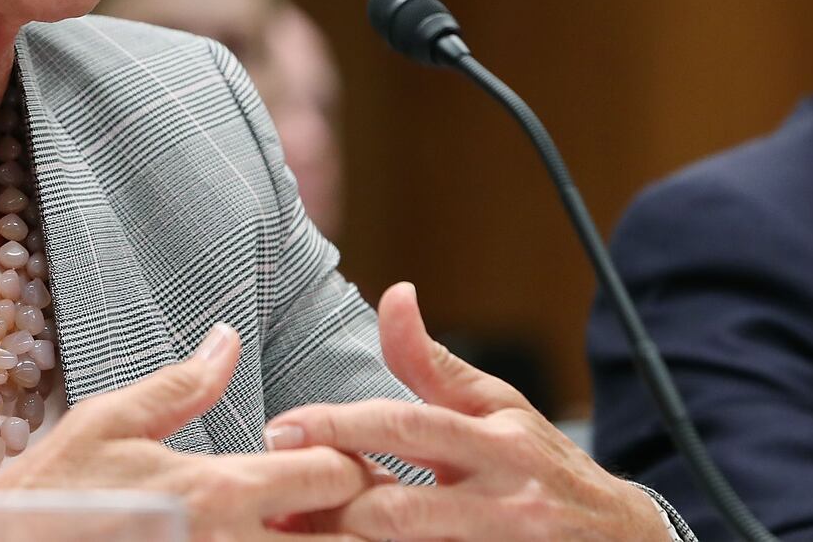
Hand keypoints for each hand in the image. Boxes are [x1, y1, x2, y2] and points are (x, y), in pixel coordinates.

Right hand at [0, 324, 385, 541]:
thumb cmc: (52, 490)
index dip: (352, 461)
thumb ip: (182, 384)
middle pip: (351, 540)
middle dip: (362, 519)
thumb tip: (227, 337)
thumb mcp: (111, 420)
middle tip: (343, 504)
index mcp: (219, 491)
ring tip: (311, 527)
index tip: (334, 457)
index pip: (335, 474)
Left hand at [265, 283, 670, 540]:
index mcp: (497, 445)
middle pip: (400, 510)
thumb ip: (431, 362)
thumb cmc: (541, 464)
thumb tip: (393, 293)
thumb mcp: (497, 406)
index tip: (279, 428)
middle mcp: (505, 504)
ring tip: (292, 534)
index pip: (405, 428)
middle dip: (330, 506)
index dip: (337, 426)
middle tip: (271, 500)